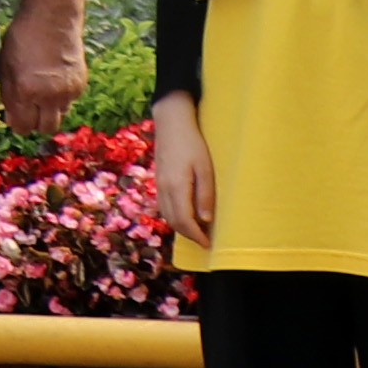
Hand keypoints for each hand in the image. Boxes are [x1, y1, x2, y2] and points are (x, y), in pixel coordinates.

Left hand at [0, 2, 89, 138]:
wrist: (52, 18)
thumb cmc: (22, 38)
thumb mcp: (4, 65)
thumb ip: (8, 95)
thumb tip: (12, 119)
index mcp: (25, 91)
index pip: (23, 127)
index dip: (18, 123)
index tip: (16, 115)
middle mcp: (49, 96)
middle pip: (44, 129)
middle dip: (35, 122)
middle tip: (29, 108)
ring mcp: (67, 91)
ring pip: (59, 117)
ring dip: (50, 111)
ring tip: (42, 92)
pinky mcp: (80, 85)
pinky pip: (70, 102)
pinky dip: (62, 98)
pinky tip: (54, 80)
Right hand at [151, 90, 215, 241]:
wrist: (171, 123)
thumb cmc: (193, 143)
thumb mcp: (205, 169)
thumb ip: (205, 195)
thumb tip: (206, 220)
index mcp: (176, 187)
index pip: (184, 220)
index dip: (197, 236)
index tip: (209, 245)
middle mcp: (164, 189)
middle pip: (174, 221)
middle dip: (189, 235)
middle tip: (205, 241)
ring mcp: (159, 184)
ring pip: (167, 215)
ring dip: (181, 227)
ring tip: (197, 231)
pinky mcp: (159, 180)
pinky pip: (164, 206)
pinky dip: (174, 216)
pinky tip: (185, 214)